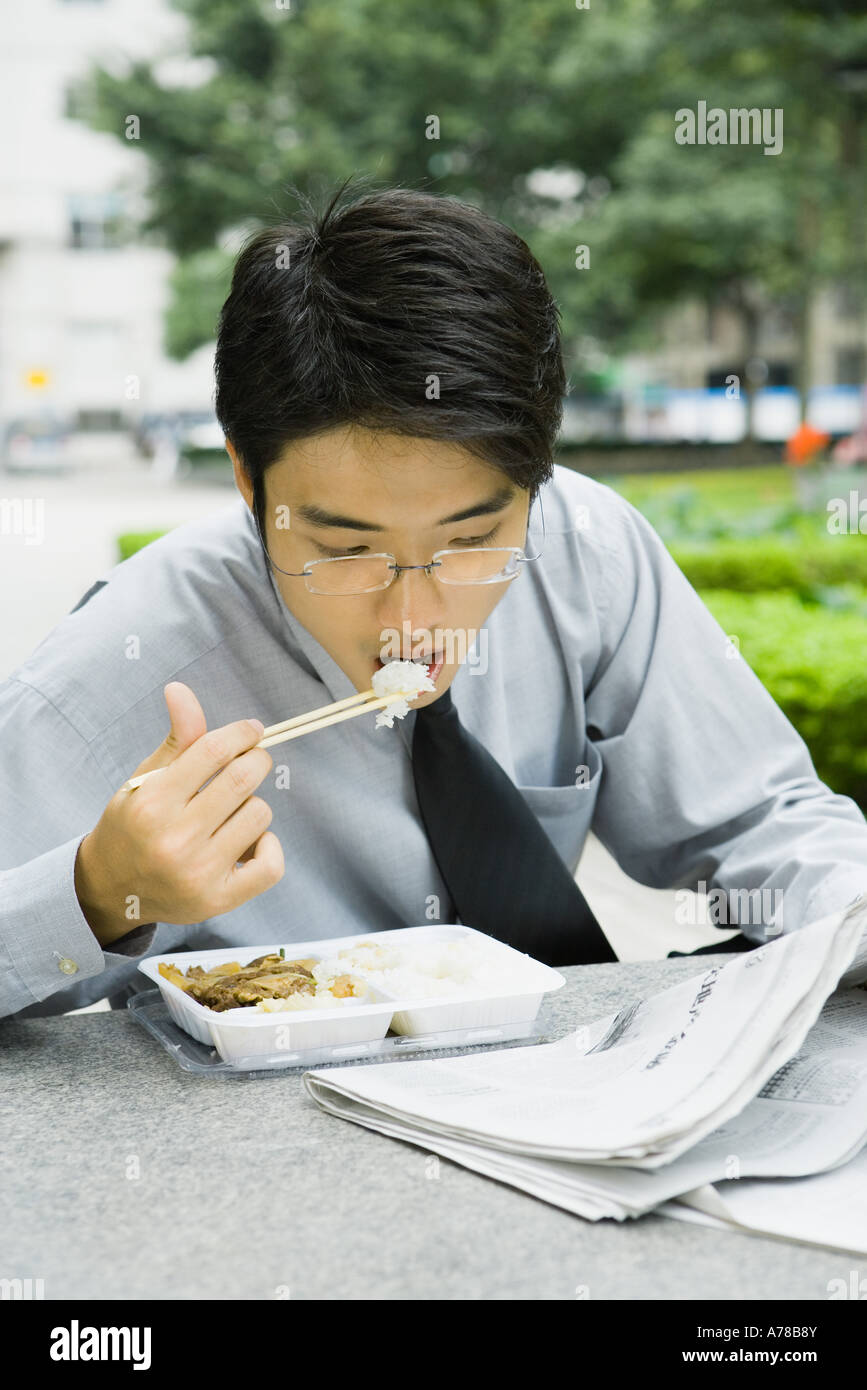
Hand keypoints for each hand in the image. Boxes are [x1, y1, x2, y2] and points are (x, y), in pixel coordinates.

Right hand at [74, 682, 284, 944]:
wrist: (112, 888)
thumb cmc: (135, 823)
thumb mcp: (146, 778)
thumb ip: (176, 739)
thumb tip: (180, 689)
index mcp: (152, 801)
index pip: (213, 750)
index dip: (241, 732)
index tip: (251, 731)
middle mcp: (174, 839)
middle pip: (244, 779)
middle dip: (256, 760)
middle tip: (252, 760)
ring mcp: (198, 873)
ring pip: (260, 815)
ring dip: (253, 805)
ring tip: (231, 812)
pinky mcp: (218, 900)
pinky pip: (271, 866)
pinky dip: (269, 847)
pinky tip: (250, 842)